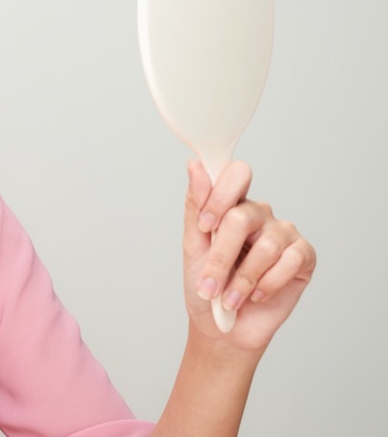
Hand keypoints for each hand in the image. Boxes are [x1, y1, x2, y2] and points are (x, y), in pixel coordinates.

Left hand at [183, 160, 315, 352]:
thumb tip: (195, 166)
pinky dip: (267, 285)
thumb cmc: (206, 286)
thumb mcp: (193, 247)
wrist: (222, 329)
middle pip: (242, 217)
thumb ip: (195, 206)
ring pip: (265, 245)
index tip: (205, 226)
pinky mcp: (303, 256)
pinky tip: (256, 295)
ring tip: (230, 300)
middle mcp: (259, 213)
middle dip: (221, 257)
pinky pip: (289, 262)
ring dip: (242, 279)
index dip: (219, 196)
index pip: (235, 174)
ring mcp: (283, 233)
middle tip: (208, 285)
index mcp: (231, 204)